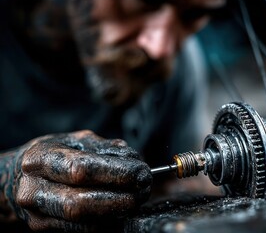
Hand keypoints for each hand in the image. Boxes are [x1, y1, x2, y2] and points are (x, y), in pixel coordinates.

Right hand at [4, 130, 151, 231]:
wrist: (22, 177)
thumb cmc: (55, 155)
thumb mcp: (76, 140)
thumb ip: (105, 147)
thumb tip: (133, 158)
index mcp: (39, 159)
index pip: (80, 169)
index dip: (114, 173)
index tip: (140, 171)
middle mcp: (32, 189)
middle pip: (79, 202)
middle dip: (119, 197)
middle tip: (144, 189)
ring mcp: (37, 213)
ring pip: (82, 221)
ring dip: (117, 212)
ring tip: (137, 198)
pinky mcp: (44, 228)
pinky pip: (82, 229)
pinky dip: (107, 221)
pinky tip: (122, 210)